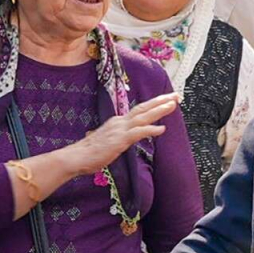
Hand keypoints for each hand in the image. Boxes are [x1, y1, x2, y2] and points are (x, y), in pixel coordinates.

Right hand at [64, 94, 179, 176]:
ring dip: (159, 110)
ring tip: (173, 104)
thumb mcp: (107, 141)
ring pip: (143, 116)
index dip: (154, 104)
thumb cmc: (90, 152)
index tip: (167, 100)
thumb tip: (120, 138)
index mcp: (117, 122)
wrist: (76, 157)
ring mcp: (119, 129)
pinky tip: (161, 129)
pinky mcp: (119, 140)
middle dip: (161, 101)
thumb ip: (116, 137)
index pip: (139, 110)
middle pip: (144, 108)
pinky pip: (138, 132)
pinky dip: (151, 130)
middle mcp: (120, 122)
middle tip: (176, 95)